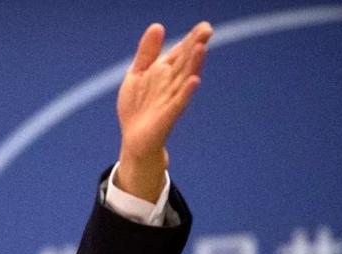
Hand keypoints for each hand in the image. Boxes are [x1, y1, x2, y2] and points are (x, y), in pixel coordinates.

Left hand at [115, 22, 212, 202]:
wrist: (134, 139)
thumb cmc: (137, 107)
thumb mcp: (137, 74)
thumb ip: (147, 52)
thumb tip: (158, 26)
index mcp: (164, 72)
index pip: (180, 52)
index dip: (190, 39)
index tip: (204, 26)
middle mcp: (171, 83)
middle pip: (185, 62)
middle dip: (195, 46)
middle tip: (208, 29)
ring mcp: (171, 99)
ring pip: (185, 78)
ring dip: (194, 64)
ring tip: (201, 47)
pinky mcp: (168, 115)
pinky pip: (179, 102)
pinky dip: (186, 92)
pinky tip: (194, 81)